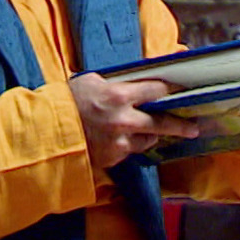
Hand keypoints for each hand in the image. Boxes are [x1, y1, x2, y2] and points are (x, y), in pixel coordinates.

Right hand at [68, 73, 201, 168]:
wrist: (45, 133)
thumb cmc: (67, 102)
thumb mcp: (91, 81)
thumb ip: (116, 83)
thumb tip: (136, 81)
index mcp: (117, 96)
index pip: (156, 90)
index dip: (170, 89)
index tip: (181, 89)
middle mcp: (123, 120)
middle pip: (163, 122)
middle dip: (181, 125)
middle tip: (194, 127)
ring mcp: (119, 141)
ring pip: (148, 139)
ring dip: (151, 134)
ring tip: (152, 131)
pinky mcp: (113, 157)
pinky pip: (130, 150)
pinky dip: (130, 144)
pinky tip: (123, 139)